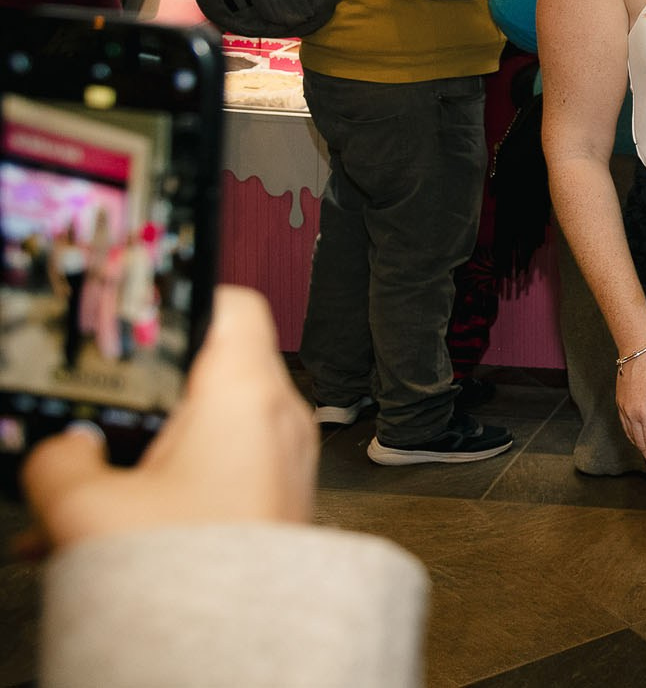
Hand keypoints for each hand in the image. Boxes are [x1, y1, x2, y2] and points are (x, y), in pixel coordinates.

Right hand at [20, 287, 315, 555]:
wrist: (248, 653)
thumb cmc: (195, 576)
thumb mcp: (91, 508)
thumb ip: (62, 462)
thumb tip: (60, 451)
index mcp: (246, 394)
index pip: (232, 305)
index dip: (185, 299)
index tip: (138, 315)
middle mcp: (276, 421)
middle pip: (206, 374)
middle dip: (142, 399)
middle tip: (94, 416)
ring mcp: (280, 464)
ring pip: (202, 434)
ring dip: (143, 456)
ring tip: (83, 492)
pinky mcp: (272, 505)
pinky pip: (215, 478)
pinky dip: (166, 492)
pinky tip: (106, 534)